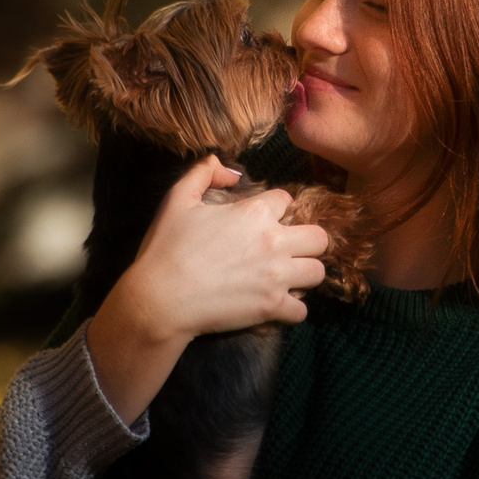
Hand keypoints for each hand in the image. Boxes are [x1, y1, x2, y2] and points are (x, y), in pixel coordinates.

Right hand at [128, 155, 329, 337]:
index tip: (264, 220)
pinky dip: (292, 309)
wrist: (160, 298)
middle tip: (288, 249)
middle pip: (319, 237)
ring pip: (318, 273)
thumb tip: (229, 169)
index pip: (287, 200)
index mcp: (255, 212)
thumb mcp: (177, 198)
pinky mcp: (272, 307)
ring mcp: (276, 277)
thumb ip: (203, 172)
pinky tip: (277, 305)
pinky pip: (302, 310)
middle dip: (307, 241)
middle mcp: (274, 242)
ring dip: (304, 274)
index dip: (276, 208)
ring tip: (287, 277)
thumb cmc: (166, 248)